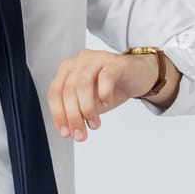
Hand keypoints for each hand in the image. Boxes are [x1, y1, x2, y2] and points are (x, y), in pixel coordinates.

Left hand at [46, 49, 162, 141]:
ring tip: (94, 124)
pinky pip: (105, 77)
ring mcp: (97, 58)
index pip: (55, 93)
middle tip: (80, 135)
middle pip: (68, 90)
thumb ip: (78, 112)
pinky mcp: (115, 62)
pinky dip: (104, 93)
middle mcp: (79, 61)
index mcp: (68, 69)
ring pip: (83, 84)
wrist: (139, 75)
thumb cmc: (112, 87)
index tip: (65, 132)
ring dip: (87, 109)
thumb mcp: (91, 102)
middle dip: (73, 117)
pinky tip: (107, 103)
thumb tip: (70, 130)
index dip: (58, 115)